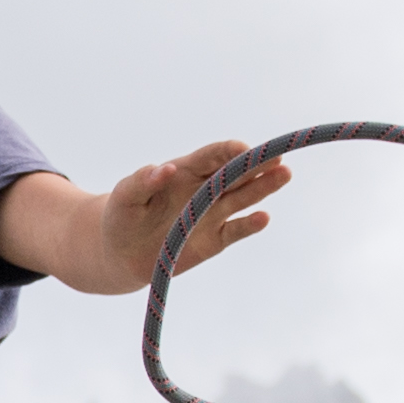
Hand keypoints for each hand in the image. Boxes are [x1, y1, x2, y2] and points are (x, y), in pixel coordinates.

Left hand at [99, 140, 290, 287]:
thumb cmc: (121, 216)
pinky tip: (263, 217)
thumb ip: (141, 181)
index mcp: (185, 170)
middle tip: (278, 157)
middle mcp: (204, 189)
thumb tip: (164, 169)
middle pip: (236, 173)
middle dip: (257, 164)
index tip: (243, 149)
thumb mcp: (123, 196)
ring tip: (284, 175)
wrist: (120, 254)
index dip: (229, 150)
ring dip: (263, 187)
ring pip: (243, 198)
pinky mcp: (214, 241)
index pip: (212, 155)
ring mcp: (212, 214)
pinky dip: (249, 226)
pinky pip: (235, 231)